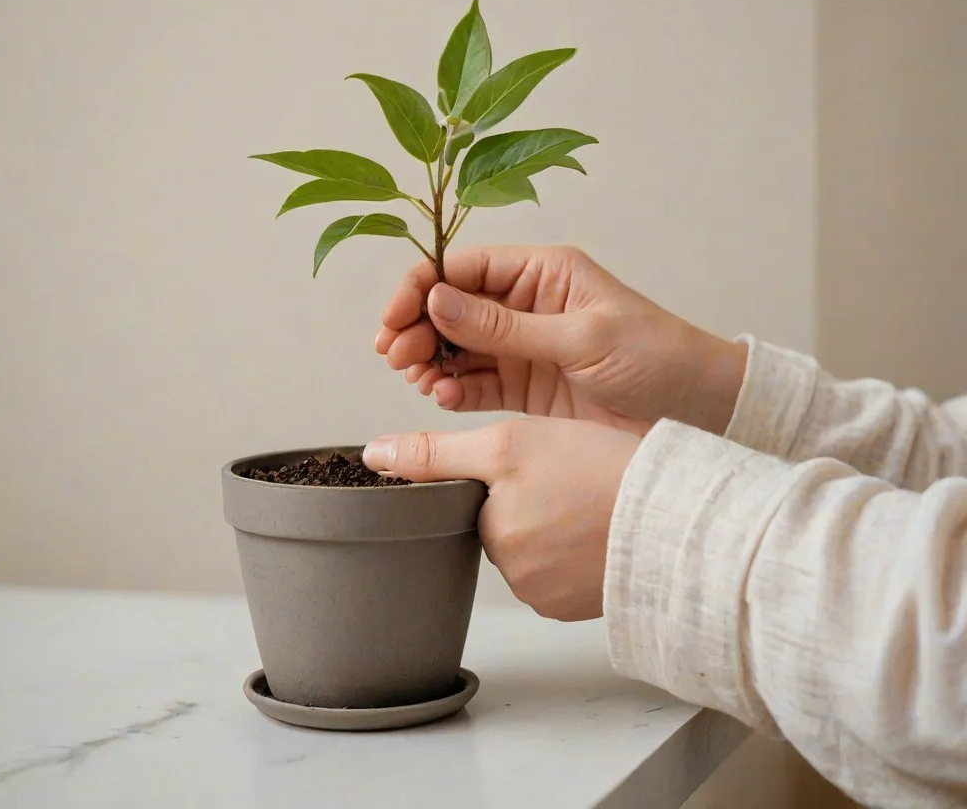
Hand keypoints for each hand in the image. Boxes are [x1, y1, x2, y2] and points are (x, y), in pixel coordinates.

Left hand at [362, 418, 640, 620]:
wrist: (675, 512)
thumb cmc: (599, 469)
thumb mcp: (509, 442)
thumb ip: (436, 453)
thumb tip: (373, 457)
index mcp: (492, 535)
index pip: (476, 502)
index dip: (503, 476)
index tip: (538, 465)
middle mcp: (514, 576)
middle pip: (504, 527)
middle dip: (526, 502)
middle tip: (569, 478)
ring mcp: (551, 596)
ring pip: (534, 549)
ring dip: (552, 526)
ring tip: (588, 501)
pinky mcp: (583, 606)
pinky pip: (563, 572)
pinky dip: (575, 551)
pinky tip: (598, 528)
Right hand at [375, 245, 745, 434]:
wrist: (697, 412)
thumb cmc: (657, 358)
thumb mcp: (581, 338)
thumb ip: (506, 325)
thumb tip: (437, 300)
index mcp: (542, 273)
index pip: (463, 268)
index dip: (421, 288)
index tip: (393, 318)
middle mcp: (525, 305)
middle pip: (450, 307)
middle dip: (416, 327)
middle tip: (397, 354)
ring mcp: (521, 347)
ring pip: (454, 346)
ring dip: (427, 358)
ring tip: (417, 376)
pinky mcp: (523, 388)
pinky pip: (472, 383)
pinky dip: (450, 389)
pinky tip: (441, 395)